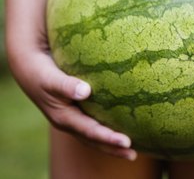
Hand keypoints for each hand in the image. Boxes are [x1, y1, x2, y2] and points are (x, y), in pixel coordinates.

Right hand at [8, 45, 136, 159]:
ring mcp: (73, 118)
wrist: (30, 70)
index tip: (127, 142)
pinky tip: (120, 125)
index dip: (108, 138)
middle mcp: (69, 122)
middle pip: (94, 140)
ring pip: (94, 134)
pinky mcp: (76, 111)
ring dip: (110, 142)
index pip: (90, 132)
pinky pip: (93, 122)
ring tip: (130, 149)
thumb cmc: (42, 74)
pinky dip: (106, 128)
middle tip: (133, 155)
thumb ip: (66, 86)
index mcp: (64, 119)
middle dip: (113, 148)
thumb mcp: (51, 79)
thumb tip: (86, 91)